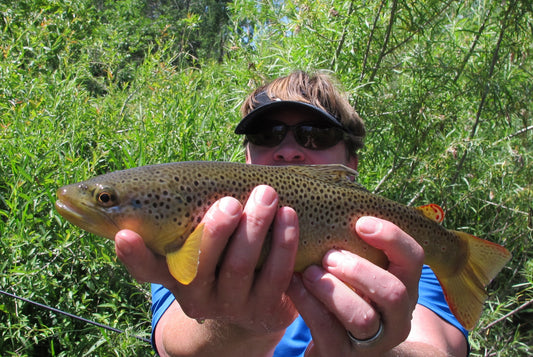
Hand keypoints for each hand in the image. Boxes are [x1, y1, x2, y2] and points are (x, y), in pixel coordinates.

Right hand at [115, 185, 299, 334]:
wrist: (258, 301)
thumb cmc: (228, 253)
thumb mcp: (207, 240)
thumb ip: (195, 215)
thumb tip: (189, 175)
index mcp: (174, 274)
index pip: (146, 269)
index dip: (133, 254)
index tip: (124, 233)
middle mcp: (196, 295)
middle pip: (198, 265)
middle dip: (215, 230)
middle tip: (230, 202)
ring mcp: (230, 305)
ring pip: (239, 267)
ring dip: (255, 226)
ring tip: (267, 194)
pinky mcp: (262, 310)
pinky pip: (274, 276)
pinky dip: (283, 243)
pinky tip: (288, 216)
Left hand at [287, 216, 423, 355]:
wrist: (343, 345)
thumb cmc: (350, 293)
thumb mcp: (363, 270)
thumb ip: (357, 243)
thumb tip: (340, 190)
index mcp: (405, 286)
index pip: (414, 258)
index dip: (391, 237)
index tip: (360, 223)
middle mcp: (397, 317)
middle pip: (394, 293)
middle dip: (359, 269)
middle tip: (329, 256)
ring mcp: (373, 341)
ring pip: (362, 318)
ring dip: (332, 290)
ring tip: (309, 272)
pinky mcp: (343, 356)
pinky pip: (327, 332)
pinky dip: (308, 304)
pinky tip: (293, 284)